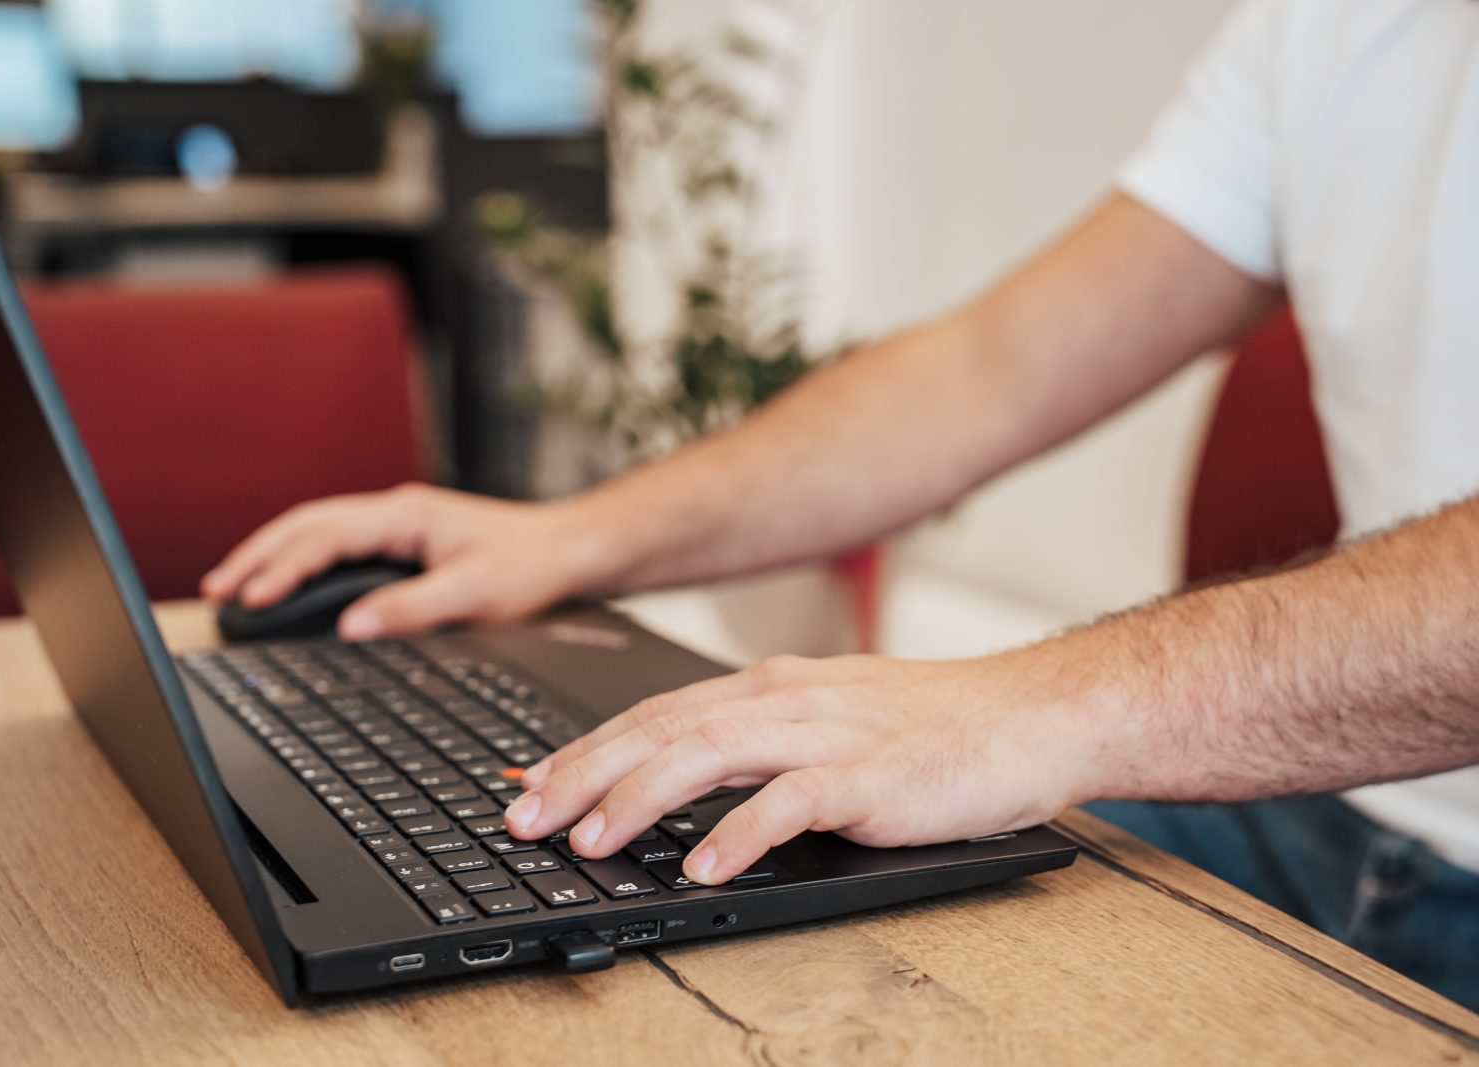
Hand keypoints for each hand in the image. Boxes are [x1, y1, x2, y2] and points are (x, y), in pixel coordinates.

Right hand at [200, 484, 611, 637]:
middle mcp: (395, 511)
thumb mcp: (474, 594)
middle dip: (258, 555)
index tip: (251, 598)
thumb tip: (351, 627)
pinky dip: (303, 559)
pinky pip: (337, 543)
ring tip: (234, 586)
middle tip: (217, 590)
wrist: (569, 549)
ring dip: (274, 554)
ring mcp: (397, 523)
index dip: (282, 568)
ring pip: (318, 530)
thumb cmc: (530, 565)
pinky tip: (288, 581)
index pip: (325, 537)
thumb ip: (411, 608)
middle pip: (307, 524)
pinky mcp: (404, 540)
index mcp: (405, 515)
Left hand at [502, 651, 1101, 884]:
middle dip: (583, 772)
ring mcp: (829, 733)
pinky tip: (702, 866)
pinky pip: (791, 801)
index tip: (525, 784)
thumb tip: (675, 775)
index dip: (583, 748)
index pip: (655, 713)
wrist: (1032, 714)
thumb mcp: (828, 721)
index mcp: (770, 688)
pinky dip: (740, 833)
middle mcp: (786, 700)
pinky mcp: (872, 775)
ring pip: (709, 753)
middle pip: (661, 728)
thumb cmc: (933, 726)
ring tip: (590, 842)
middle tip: (523, 819)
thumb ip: (753, 746)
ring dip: (640, 797)